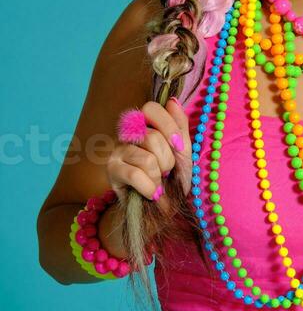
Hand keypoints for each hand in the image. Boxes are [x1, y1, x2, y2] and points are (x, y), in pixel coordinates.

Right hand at [107, 98, 191, 213]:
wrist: (160, 210)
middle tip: (166, 172)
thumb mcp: (183, 154)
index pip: (151, 108)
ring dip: (158, 177)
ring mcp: (117, 151)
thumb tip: (172, 100)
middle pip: (152, 137)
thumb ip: (179, 127)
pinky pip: (135, 175)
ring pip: (146, 159)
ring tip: (157, 183)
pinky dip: (149, 188)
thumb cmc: (172, 180)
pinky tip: (152, 193)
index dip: (168, 126)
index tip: (179, 147)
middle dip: (167, 160)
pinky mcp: (112, 171)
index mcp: (146, 125)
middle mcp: (128, 134)